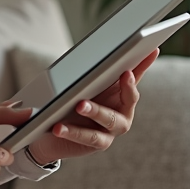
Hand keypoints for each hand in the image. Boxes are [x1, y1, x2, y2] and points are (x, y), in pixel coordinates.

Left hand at [27, 48, 158, 164]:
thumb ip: (103, 68)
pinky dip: (73, 132)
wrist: (54, 128)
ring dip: (95, 111)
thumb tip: (115, 45)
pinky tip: (58, 127)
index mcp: (123, 93)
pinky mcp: (99, 143)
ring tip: (79, 105)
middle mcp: (124, 111)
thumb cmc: (76, 99)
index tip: (128, 70)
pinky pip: (88, 137)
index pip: (135, 79)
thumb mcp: (89, 82)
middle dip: (126, 88)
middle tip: (121, 75)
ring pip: (110, 120)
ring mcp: (113, 129)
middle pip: (129, 99)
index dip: (135, 74)